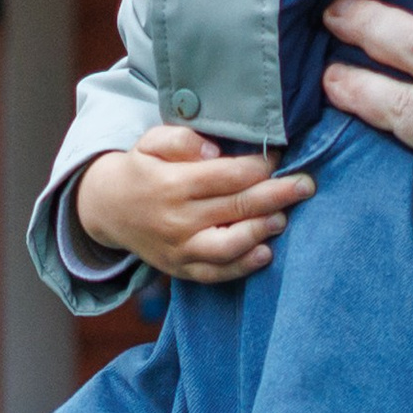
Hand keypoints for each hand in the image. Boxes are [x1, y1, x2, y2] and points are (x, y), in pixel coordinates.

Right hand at [74, 125, 313, 283]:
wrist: (106, 209)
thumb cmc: (140, 169)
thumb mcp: (150, 142)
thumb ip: (181, 139)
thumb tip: (214, 149)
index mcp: (172, 183)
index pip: (227, 175)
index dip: (259, 166)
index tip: (279, 158)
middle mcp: (176, 219)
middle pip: (236, 207)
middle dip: (276, 195)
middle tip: (306, 185)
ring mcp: (179, 249)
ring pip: (229, 245)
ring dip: (261, 231)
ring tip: (284, 216)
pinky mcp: (181, 269)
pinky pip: (216, 274)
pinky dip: (243, 267)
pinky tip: (266, 252)